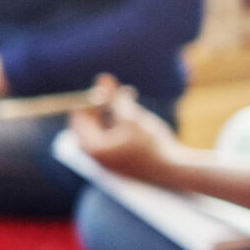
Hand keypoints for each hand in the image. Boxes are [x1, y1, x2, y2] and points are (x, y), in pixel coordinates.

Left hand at [67, 74, 182, 183]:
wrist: (172, 172)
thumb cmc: (151, 145)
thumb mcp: (131, 118)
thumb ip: (114, 99)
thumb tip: (102, 77)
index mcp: (90, 147)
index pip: (78, 116)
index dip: (91, 97)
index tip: (108, 85)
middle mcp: (93, 155)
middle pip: (88, 120)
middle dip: (103, 102)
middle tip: (121, 89)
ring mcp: (104, 158)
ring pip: (101, 124)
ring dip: (114, 108)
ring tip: (131, 95)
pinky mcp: (116, 158)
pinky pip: (110, 134)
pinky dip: (119, 121)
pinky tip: (133, 113)